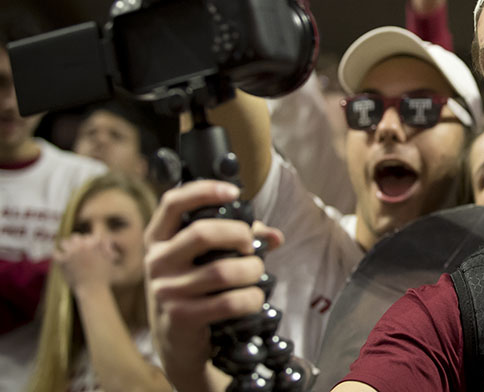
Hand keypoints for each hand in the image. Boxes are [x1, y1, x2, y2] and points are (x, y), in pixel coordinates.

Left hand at [54, 234, 116, 292]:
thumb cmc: (104, 277)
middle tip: (77, 248)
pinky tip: (61, 258)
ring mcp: (72, 253)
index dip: (90, 240)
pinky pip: (56, 253)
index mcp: (94, 244)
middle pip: (76, 236)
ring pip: (64, 242)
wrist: (93, 289)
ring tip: (68, 251)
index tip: (89, 245)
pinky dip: (58, 255)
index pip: (89, 236)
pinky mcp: (63, 261)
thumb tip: (108, 243)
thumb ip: (107, 250)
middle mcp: (82, 246)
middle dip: (77, 242)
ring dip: (66, 246)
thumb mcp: (110, 261)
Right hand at [144, 181, 266, 391]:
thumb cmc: (196, 290)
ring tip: (255, 274)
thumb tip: (275, 237)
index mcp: (159, 240)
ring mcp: (166, 291)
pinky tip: (254, 298)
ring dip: (251, 271)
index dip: (204, 191)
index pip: (172, 203)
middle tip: (250, 247)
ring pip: (222, 271)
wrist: (177, 342)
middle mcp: (157, 262)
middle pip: (202, 233)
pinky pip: (228, 302)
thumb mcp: (204, 260)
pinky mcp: (181, 317)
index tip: (233, 192)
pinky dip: (250, 298)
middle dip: (239, 235)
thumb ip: (237, 241)